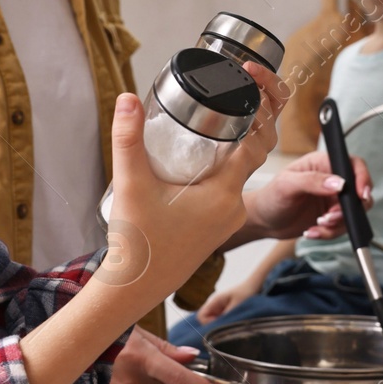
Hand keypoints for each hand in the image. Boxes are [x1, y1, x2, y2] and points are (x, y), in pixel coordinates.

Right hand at [63, 327, 234, 383]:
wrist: (58, 348)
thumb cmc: (99, 334)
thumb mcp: (132, 331)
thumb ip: (164, 348)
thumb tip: (192, 357)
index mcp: (141, 358)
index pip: (182, 380)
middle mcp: (129, 381)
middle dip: (159, 383)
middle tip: (141, 366)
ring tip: (118, 373)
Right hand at [101, 63, 285, 294]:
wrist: (135, 288)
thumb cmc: (137, 244)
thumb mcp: (131, 184)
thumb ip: (129, 139)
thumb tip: (128, 99)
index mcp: (223, 195)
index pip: (254, 146)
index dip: (253, 117)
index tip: (240, 94)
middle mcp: (233, 208)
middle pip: (249, 157)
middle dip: (241, 128)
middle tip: (221, 102)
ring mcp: (226, 220)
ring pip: (237, 174)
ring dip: (228, 151)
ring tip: (206, 125)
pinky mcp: (215, 228)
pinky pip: (226, 190)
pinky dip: (218, 171)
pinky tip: (196, 161)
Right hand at [196, 278, 260, 324]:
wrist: (254, 285)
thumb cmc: (246, 292)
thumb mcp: (237, 304)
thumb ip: (227, 315)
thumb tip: (218, 326)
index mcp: (215, 301)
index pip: (201, 316)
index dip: (208, 323)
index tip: (221, 323)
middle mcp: (214, 305)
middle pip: (205, 321)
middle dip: (214, 325)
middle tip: (228, 324)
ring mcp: (219, 308)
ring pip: (213, 322)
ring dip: (221, 324)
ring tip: (233, 322)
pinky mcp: (225, 311)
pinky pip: (221, 320)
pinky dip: (225, 323)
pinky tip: (235, 321)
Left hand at [241, 150, 372, 241]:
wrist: (263, 221)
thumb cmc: (271, 197)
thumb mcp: (287, 185)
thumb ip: (312, 181)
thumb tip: (340, 183)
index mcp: (323, 163)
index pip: (353, 165)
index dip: (362, 178)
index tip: (360, 195)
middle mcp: (332, 179)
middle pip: (358, 192)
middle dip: (347, 209)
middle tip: (329, 218)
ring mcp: (333, 199)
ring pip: (352, 213)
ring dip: (338, 224)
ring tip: (317, 225)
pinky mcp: (331, 217)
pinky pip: (342, 227)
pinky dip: (329, 233)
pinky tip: (312, 232)